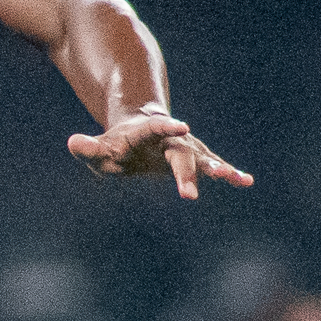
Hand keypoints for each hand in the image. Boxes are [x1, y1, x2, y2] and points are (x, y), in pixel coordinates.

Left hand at [66, 106, 252, 200]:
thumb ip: (87, 148)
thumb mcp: (98, 149)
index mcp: (147, 132)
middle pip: (181, 154)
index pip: (156, 129)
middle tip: (189, 194)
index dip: (168, 127)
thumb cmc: (116, 146)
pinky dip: (230, 173)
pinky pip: (214, 166)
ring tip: (235, 178)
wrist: (140, 131)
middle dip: (186, 172)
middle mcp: (171, 139)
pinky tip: (246, 181)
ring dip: (218, 169)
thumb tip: (73, 143)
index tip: (182, 126)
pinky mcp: (196, 160)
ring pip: (203, 158)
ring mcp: (186, 148)